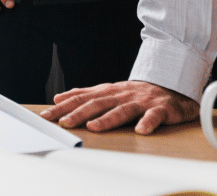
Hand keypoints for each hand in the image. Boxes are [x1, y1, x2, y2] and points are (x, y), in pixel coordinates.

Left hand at [41, 80, 199, 134]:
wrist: (170, 87)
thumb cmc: (134, 93)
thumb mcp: (107, 92)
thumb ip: (84, 95)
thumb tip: (59, 98)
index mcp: (107, 92)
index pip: (81, 99)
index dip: (63, 107)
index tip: (46, 116)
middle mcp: (121, 96)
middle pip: (97, 104)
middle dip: (79, 113)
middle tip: (64, 123)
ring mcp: (140, 102)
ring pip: (122, 110)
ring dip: (107, 119)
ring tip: (93, 127)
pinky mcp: (160, 109)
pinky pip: (154, 116)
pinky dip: (147, 122)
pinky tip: (140, 130)